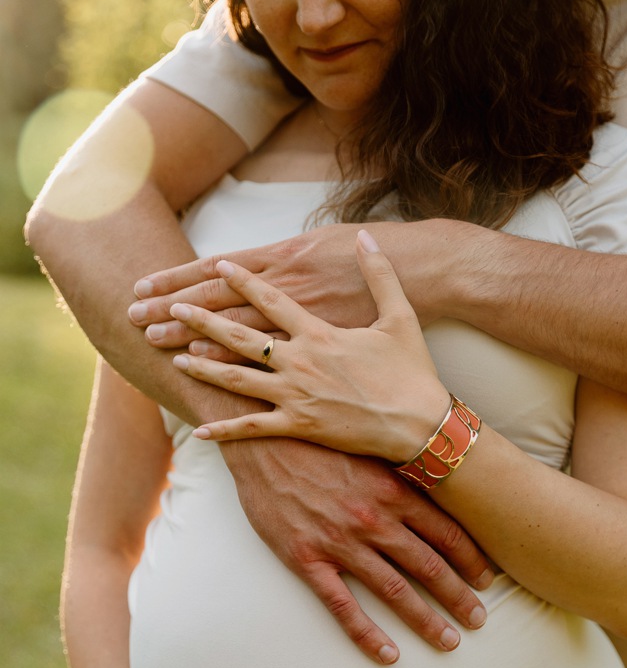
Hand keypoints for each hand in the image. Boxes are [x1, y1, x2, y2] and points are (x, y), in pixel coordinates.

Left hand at [171, 232, 448, 461]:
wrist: (420, 423)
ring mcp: (296, 394)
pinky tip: (199, 429)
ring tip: (173, 356)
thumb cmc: (412, 372)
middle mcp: (300, 360)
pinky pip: (254, 428)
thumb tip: (369, 239)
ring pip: (237, 378)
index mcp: (320, 331)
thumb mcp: (400, 317)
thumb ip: (381, 275)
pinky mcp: (300, 426)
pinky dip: (226, 428)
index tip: (214, 267)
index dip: (239, 280)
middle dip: (199, 320)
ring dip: (202, 366)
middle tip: (165, 309)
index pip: (270, 298)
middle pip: (238, 334)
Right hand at [221, 437, 491, 662]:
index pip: (446, 532)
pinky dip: (367, 634)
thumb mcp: (368, 447)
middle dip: (458, 597)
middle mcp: (373, 520)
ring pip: (394, 590)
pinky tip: (388, 654)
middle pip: (428, 567)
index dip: (471, 559)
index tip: (487, 579)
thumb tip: (436, 484)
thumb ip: (400, 472)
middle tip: (479, 621)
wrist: (262, 440)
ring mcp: (340, 542)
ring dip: (426, 620)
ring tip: (449, 641)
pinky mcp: (306, 559)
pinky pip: (343, 606)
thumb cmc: (317, 439)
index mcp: (392, 490)